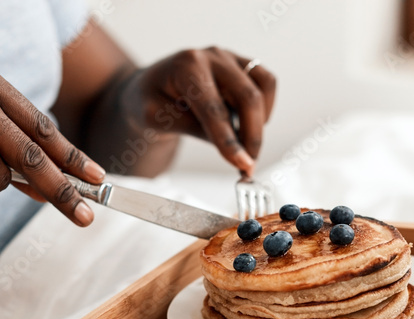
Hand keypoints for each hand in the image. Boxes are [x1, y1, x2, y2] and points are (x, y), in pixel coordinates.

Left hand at [123, 48, 276, 173]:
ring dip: (261, 122)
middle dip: (252, 137)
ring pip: (263, 87)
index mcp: (186, 67)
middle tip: (248, 165)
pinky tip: (249, 124)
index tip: (243, 165)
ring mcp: (228, 57)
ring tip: (246, 145)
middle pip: (248, 97)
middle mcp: (211, 56)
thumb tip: (233, 151)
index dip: (230, 141)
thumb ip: (193, 130)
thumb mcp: (156, 119)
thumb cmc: (148, 101)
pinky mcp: (240, 62)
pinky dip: (265, 107)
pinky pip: (266, 82)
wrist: (147, 86)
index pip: (215, 109)